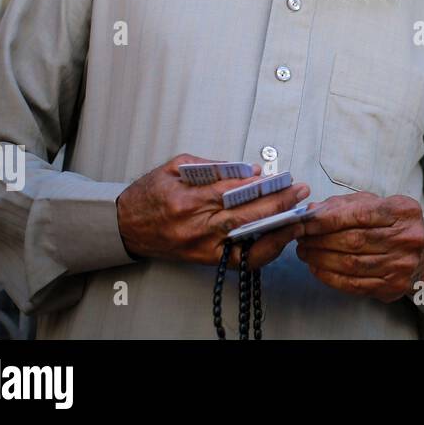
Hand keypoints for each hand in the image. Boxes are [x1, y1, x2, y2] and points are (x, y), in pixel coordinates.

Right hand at [117, 154, 309, 270]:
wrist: (124, 225)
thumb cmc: (150, 194)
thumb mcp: (175, 167)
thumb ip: (212, 166)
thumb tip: (247, 169)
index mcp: (187, 199)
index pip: (231, 191)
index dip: (258, 183)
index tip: (278, 176)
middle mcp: (195, 225)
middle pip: (244, 214)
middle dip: (277, 202)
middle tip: (299, 190)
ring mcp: (201, 245)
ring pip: (245, 237)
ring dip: (276, 226)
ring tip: (297, 213)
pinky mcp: (204, 258)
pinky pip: (239, 258)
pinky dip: (262, 250)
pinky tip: (279, 238)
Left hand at [296, 192, 423, 302]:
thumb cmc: (396, 226)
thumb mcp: (378, 205)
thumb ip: (345, 205)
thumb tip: (312, 211)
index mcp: (403, 211)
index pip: (359, 214)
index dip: (328, 219)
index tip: (305, 221)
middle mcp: (406, 238)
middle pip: (353, 240)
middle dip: (320, 239)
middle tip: (301, 237)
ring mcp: (401, 264)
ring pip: (351, 264)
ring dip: (320, 258)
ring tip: (305, 252)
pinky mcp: (393, 286)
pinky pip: (354, 284)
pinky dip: (330, 277)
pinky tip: (317, 268)